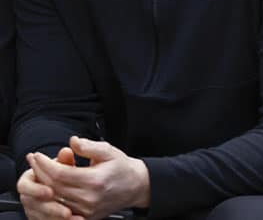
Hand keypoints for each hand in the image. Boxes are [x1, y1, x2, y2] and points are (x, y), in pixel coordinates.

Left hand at [26, 136, 150, 219]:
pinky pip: (62, 207)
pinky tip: (50, 186)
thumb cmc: (122, 168)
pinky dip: (52, 197)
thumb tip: (72, 142)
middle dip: (40, 173)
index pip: (60, 174)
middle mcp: (89, 197)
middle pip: (53, 187)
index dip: (45, 164)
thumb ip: (89, 146)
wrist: (136, 186)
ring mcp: (86, 209)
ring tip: (40, 172)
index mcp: (95, 180)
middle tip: (34, 162)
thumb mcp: (109, 151)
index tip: (38, 156)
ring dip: (43, 185)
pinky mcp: (85, 216)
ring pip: (55, 198)